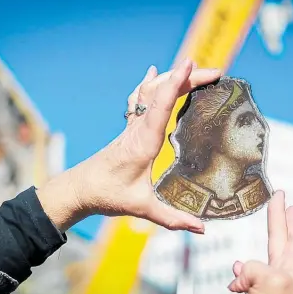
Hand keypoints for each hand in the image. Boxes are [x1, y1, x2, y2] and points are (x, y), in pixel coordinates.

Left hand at [37, 59, 220, 232]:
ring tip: (193, 69)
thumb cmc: (107, 195)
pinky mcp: (129, 128)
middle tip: (213, 72)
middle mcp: (137, 128)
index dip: (177, 82)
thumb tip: (201, 229)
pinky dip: (149, 83)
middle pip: (160, 92)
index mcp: (143, 143)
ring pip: (150, 91)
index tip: (192, 64)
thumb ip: (173, 219)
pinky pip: (139, 99)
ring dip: (171, 77)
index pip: (160, 105)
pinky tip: (153, 73)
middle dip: (187, 77)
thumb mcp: (141, 208)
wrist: (79, 189)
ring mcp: (132, 126)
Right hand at [228, 191, 292, 293]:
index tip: (288, 201)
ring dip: (261, 243)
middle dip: (280, 219)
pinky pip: (250, 277)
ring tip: (258, 231)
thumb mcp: (270, 282)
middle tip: (279, 200)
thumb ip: (257, 267)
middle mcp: (285, 278)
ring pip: (265, 258)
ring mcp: (272, 288)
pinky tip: (235, 273)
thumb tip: (241, 269)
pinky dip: (242, 271)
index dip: (292, 219)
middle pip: (283, 241)